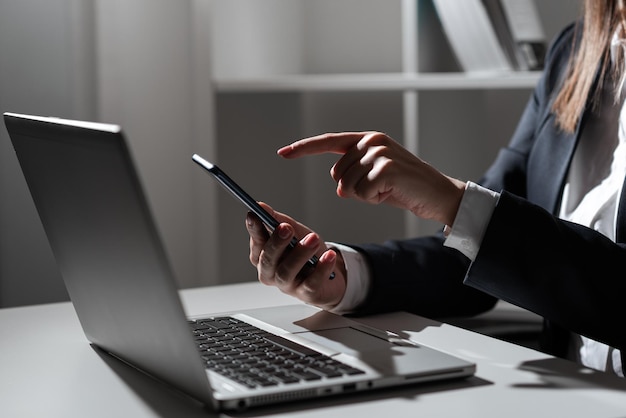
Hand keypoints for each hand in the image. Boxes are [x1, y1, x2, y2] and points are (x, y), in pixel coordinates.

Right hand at [246, 203, 346, 309]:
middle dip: (276, 242)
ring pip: (287, 272)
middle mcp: (271, 273)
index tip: (254, 214)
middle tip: (286, 227)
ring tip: (312, 239)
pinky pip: (311, 283)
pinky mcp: (306, 294)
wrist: (329, 276)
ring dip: (300, 254)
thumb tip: (261, 206)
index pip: (256, 243)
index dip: (254, 230)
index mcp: (263, 257)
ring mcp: (287, 286)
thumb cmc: (306, 253)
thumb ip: (277, 221)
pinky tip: (328, 256)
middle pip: (268, 260)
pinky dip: (321, 269)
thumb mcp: (293, 233)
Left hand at [278, 131, 465, 225]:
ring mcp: (380, 153)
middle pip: (337, 175)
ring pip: (348, 186)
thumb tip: (339, 185)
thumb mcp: (375, 176)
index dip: (304, 148)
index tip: (283, 153)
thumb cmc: (405, 188)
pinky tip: (392, 193)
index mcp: (367, 139)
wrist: (438, 194)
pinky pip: (362, 193)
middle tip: (381, 188)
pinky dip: (374, 200)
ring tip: (388, 190)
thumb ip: (353, 173)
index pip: (329, 142)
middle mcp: (372, 141)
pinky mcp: (387, 168)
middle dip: (354, 189)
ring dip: (365, 196)